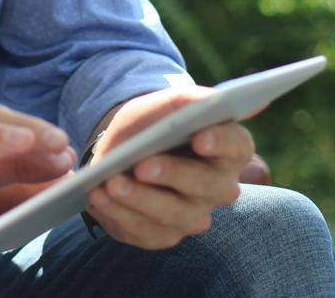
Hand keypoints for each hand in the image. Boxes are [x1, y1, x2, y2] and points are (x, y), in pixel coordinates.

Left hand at [83, 86, 253, 250]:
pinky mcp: (165, 234)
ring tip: (111, 183)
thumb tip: (213, 100)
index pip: (237, 146)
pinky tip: (98, 197)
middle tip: (142, 166)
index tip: (199, 137)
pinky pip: (144, 230)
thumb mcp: (162, 105)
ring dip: (140, 199)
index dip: (221, 142)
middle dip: (172, 174)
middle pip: (206, 185)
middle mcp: (219, 188)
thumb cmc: (153, 124)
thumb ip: (188, 100)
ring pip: (173, 214)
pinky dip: (118, 213)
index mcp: (228, 149)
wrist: (124, 150)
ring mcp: (194, 215)